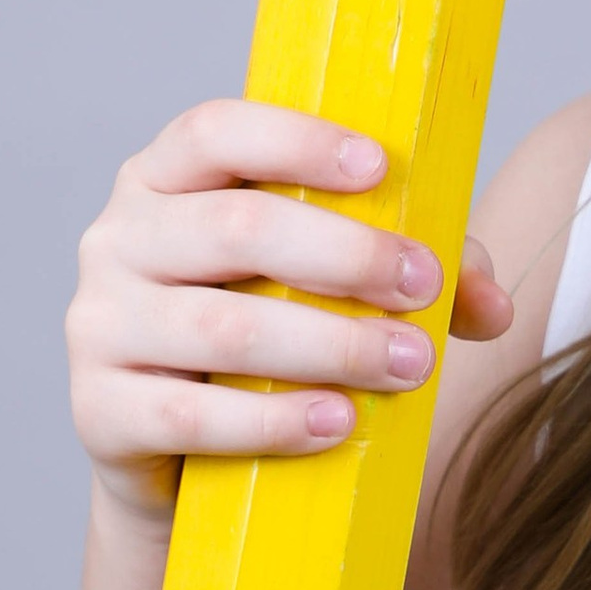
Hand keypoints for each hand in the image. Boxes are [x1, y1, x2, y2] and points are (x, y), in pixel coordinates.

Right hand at [66, 98, 515, 525]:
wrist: (177, 457)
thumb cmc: (263, 345)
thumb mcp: (327, 290)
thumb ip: (409, 276)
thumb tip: (492, 302)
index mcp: (167, 180)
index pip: (217, 132)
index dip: (297, 142)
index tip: (380, 168)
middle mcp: (120, 239)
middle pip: (236, 230)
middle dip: (344, 257)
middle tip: (421, 287)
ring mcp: (98, 324)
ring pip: (223, 328)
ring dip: (331, 345)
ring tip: (409, 364)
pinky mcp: (99, 410)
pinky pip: (192, 415)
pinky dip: (274, 421)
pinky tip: (338, 421)